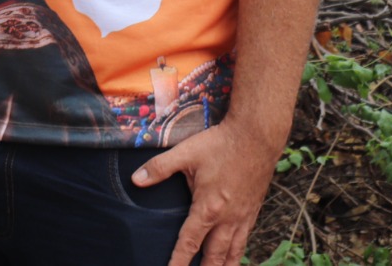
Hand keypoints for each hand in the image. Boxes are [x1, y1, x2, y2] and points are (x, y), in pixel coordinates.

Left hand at [131, 121, 277, 265]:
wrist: (256, 138)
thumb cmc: (220, 145)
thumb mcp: (185, 153)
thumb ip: (159, 168)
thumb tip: (135, 180)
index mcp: (209, 208)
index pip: (190, 242)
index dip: (179, 261)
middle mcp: (228, 218)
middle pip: (215, 255)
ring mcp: (244, 217)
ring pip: (234, 252)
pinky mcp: (253, 211)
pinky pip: (245, 240)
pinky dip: (238, 253)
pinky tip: (234, 255)